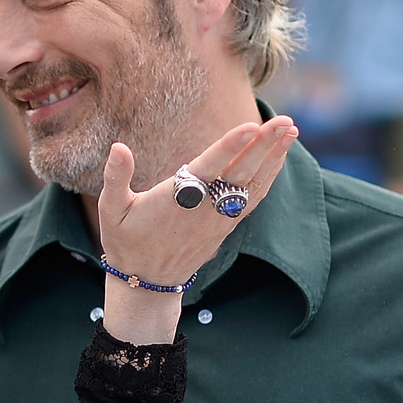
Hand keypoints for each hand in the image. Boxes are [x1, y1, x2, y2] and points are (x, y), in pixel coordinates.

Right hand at [94, 116, 296, 344]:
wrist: (147, 281)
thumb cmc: (126, 241)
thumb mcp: (111, 211)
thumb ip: (115, 177)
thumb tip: (117, 147)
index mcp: (177, 199)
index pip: (208, 167)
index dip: (230, 146)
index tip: (251, 126)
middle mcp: (204, 208)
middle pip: (241, 172)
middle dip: (264, 145)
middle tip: (284, 121)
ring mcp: (219, 217)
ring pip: (253, 184)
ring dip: (274, 157)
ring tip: (291, 130)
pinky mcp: (227, 224)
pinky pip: (254, 197)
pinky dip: (270, 175)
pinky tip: (280, 156)